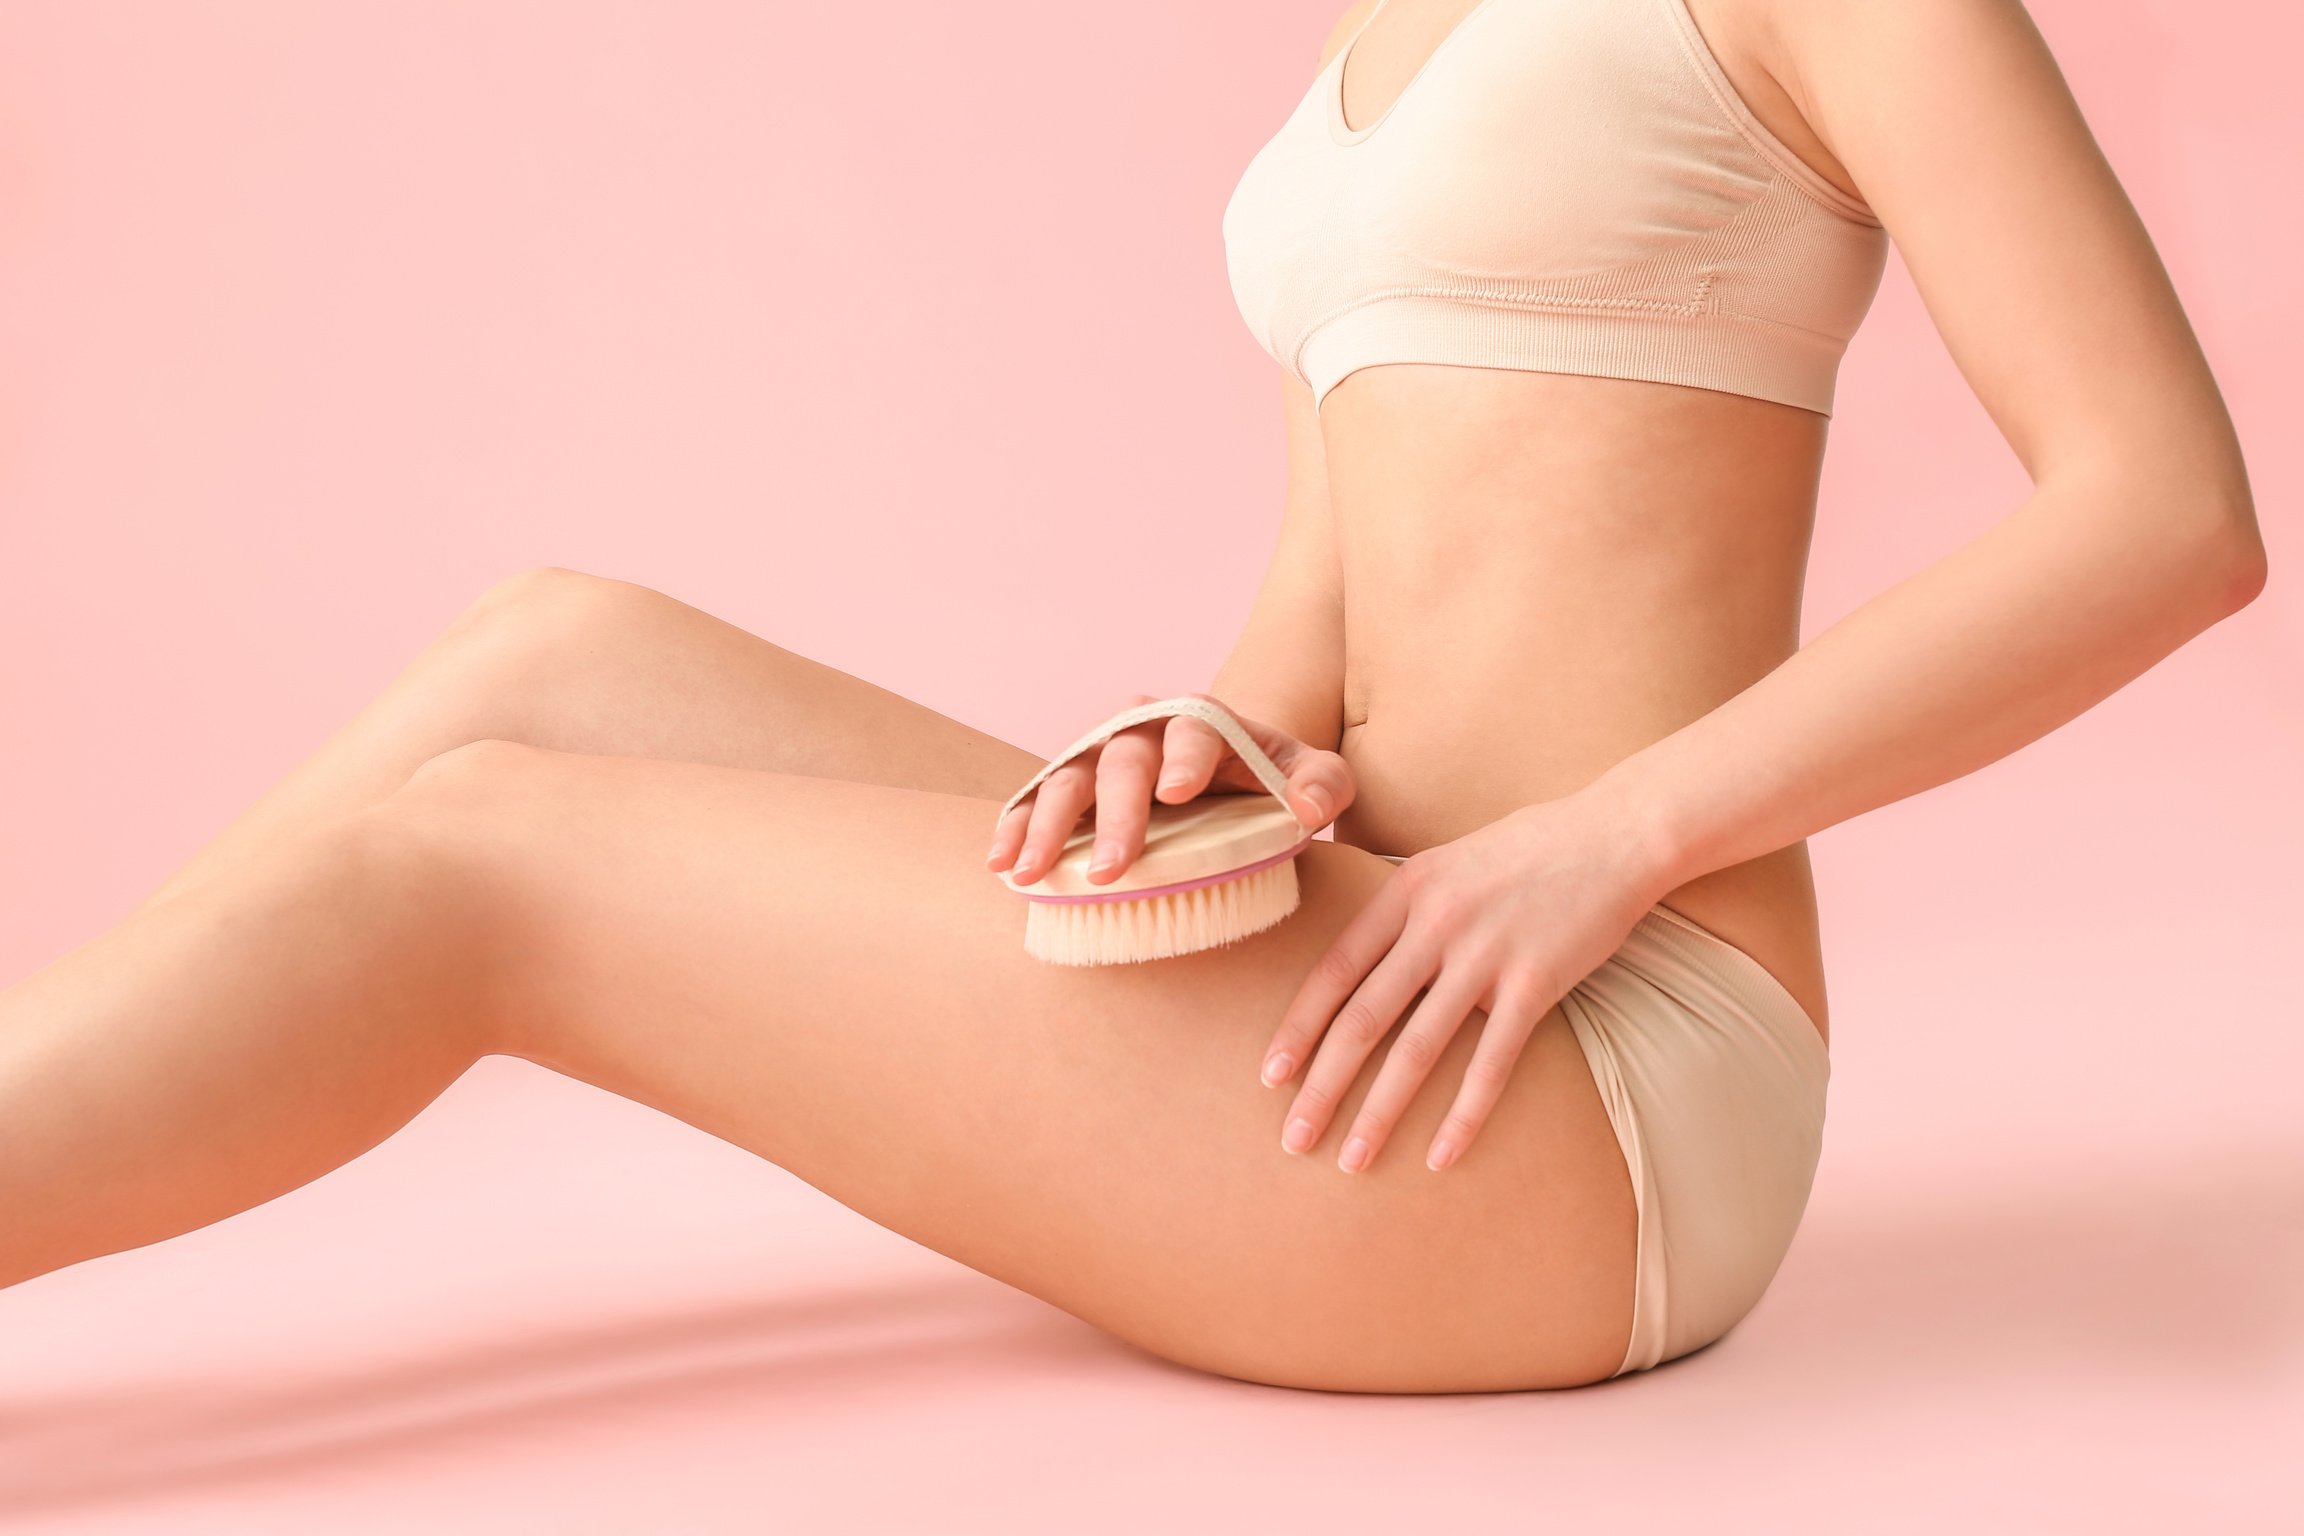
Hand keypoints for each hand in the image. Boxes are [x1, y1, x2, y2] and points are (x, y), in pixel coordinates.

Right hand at [985, 693, 1355, 885]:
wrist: (1226, 773)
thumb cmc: (1271, 778)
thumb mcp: (1312, 776)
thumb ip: (1324, 785)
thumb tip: (1308, 809)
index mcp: (1203, 721)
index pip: (1192, 732)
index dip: (1184, 759)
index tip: (1178, 794)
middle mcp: (1143, 729)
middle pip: (1122, 762)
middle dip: (1114, 815)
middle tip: (1112, 871)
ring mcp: (1100, 754)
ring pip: (1066, 778)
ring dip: (1046, 825)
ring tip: (1028, 872)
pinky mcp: (1072, 784)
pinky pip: (1036, 800)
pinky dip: (1016, 827)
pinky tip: (1001, 863)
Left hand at [1258, 788, 1671, 1173]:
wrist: (1615, 834)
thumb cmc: (1528, 850)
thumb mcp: (1446, 863)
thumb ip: (1404, 911)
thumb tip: (1361, 963)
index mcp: (1406, 891)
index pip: (1335, 971)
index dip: (1299, 1028)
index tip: (1270, 1076)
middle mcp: (1436, 922)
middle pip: (1363, 1018)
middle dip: (1322, 1086)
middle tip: (1293, 1138)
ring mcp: (1485, 954)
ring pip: (1417, 1049)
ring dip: (1379, 1112)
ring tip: (1352, 1160)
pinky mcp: (1535, 984)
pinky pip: (1491, 1063)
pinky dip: (1463, 1115)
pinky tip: (1441, 1157)